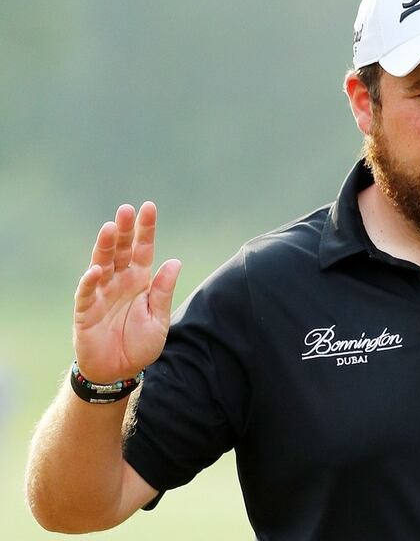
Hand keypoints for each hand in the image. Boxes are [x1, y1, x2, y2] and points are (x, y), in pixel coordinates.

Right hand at [73, 202, 181, 383]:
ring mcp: (101, 294)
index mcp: (140, 281)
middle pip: (121, 250)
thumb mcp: (159, 318)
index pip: (143, 249)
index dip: (145, 229)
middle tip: (126, 210)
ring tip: (110, 228)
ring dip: (105, 246)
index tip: (149, 207)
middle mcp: (120, 282)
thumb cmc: (140, 344)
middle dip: (124, 230)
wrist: (119, 372)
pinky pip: (87, 292)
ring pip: (102, 264)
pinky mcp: (85, 311)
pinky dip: (90, 280)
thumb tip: (174, 261)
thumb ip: (164, 291)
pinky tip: (96, 269)